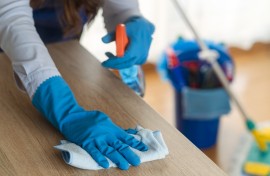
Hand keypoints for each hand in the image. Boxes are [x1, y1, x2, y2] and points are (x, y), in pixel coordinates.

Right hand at [32, 76, 147, 169]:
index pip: (126, 137)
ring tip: (125, 166)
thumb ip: (116, 128)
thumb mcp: (105, 119)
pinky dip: (100, 158)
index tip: (144, 149)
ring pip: (108, 150)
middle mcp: (106, 134)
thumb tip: (129, 133)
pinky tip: (105, 164)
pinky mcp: (86, 142)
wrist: (73, 116)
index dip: (135, 144)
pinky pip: (94, 152)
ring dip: (117, 159)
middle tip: (137, 162)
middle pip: (119, 145)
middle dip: (129, 154)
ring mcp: (96, 138)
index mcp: (111, 128)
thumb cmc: (90, 118)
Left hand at [102, 17, 154, 68]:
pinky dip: (123, 62)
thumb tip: (103, 40)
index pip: (124, 58)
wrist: (145, 27)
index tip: (105, 63)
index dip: (114, 62)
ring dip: (117, 62)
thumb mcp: (121, 29)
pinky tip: (116, 56)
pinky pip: (131, 63)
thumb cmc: (132, 28)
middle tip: (104, 63)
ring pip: (128, 64)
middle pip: (126, 64)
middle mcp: (141, 54)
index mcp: (136, 46)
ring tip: (108, 54)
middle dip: (114, 65)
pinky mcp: (142, 59)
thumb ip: (111, 35)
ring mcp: (142, 57)